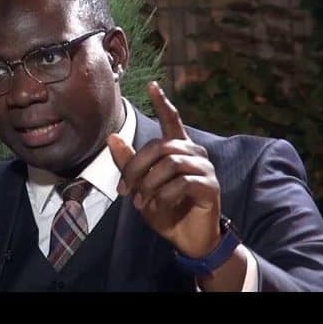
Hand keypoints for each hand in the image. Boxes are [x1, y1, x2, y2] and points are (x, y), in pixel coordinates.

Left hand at [108, 81, 220, 257]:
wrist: (187, 238)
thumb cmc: (165, 208)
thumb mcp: (141, 185)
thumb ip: (128, 162)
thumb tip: (112, 136)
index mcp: (178, 149)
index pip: (171, 119)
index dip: (162, 102)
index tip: (151, 85)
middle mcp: (194, 153)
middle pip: (159, 146)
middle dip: (136, 168)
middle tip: (126, 190)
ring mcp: (205, 169)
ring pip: (170, 163)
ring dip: (149, 184)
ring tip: (142, 202)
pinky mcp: (210, 186)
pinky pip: (181, 183)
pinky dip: (164, 197)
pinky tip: (159, 206)